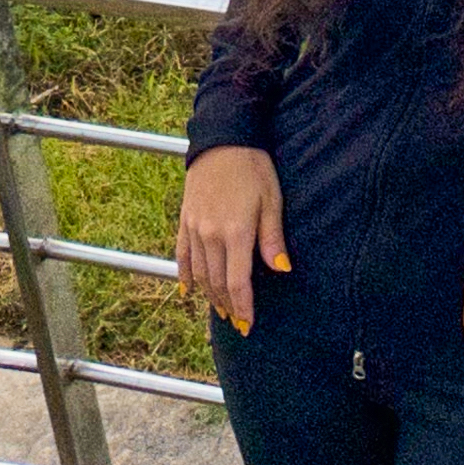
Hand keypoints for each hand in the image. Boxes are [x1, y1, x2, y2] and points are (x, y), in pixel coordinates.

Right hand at [176, 144, 288, 332]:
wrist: (223, 140)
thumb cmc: (254, 168)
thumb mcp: (271, 200)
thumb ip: (272, 238)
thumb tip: (281, 269)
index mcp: (235, 232)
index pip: (238, 282)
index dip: (243, 306)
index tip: (248, 324)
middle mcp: (210, 234)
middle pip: (217, 282)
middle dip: (228, 306)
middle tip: (238, 323)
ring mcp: (194, 228)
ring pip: (199, 273)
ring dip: (210, 295)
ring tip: (221, 310)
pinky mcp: (185, 219)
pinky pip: (182, 255)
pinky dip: (185, 276)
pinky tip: (189, 290)